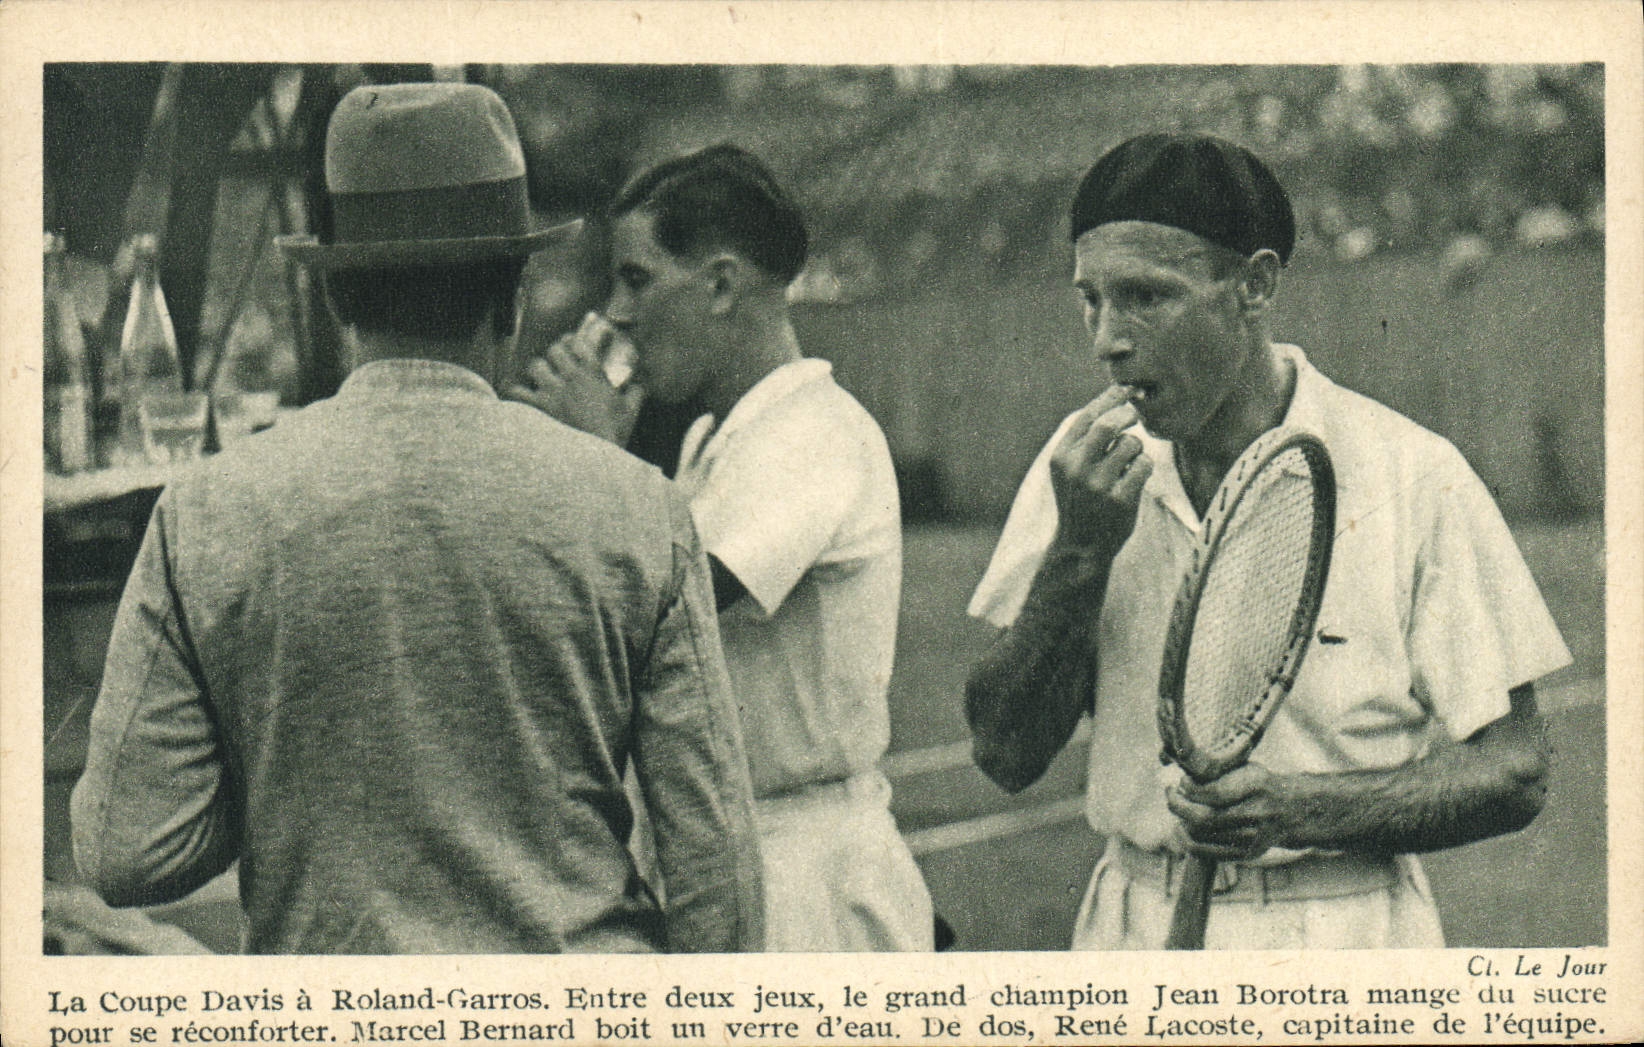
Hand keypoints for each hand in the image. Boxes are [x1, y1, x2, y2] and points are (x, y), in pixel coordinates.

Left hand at [507, 312, 643, 445]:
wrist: (595, 457)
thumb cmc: (615, 432)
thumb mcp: (631, 410)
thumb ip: (635, 392)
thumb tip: (638, 385)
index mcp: (592, 374)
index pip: (578, 343)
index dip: (574, 340)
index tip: (574, 344)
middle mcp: (570, 378)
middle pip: (554, 350)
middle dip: (556, 353)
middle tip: (558, 360)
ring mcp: (552, 392)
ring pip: (535, 366)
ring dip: (538, 369)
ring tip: (541, 376)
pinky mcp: (539, 409)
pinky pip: (517, 392)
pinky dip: (515, 391)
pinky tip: (517, 391)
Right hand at [1048, 384, 1151, 555]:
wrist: (1081, 545)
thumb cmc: (1081, 498)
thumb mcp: (1069, 468)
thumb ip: (1085, 438)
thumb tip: (1117, 397)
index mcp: (1061, 456)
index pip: (1087, 415)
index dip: (1111, 397)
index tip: (1128, 389)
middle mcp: (1076, 469)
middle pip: (1108, 425)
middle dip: (1127, 415)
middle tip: (1135, 416)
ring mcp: (1098, 485)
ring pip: (1131, 444)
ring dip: (1137, 447)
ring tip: (1129, 462)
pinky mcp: (1120, 500)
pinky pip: (1144, 466)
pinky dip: (1144, 467)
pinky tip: (1134, 479)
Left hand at [1165, 763, 1291, 861]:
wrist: (1291, 810)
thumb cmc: (1259, 784)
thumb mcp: (1245, 768)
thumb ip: (1218, 771)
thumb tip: (1180, 773)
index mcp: (1256, 786)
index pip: (1214, 793)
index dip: (1190, 789)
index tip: (1182, 781)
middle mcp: (1256, 814)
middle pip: (1204, 818)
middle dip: (1178, 806)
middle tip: (1171, 794)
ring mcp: (1251, 838)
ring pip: (1200, 836)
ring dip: (1181, 821)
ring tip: (1179, 807)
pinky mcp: (1245, 854)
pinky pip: (1205, 852)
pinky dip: (1187, 839)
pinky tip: (1182, 825)